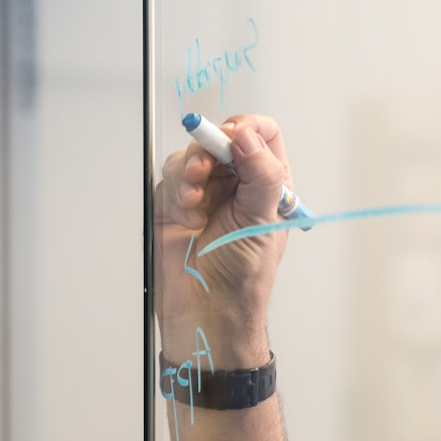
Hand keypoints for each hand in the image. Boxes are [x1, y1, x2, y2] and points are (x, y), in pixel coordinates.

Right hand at [154, 114, 291, 366]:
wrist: (206, 311)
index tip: (235, 138)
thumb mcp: (263, 222)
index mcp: (269, 185)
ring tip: (196, 203)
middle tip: (207, 169)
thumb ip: (261, 176)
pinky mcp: (175, 202)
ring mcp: (206, 192)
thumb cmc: (243, 278)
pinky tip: (186, 214)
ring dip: (191, 173)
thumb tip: (248, 136)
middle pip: (223, 138)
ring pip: (193, 155)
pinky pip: (172, 176)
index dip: (248, 128)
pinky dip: (176, 190)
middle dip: (212, 150)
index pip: (263, 135)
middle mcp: (238, 184)